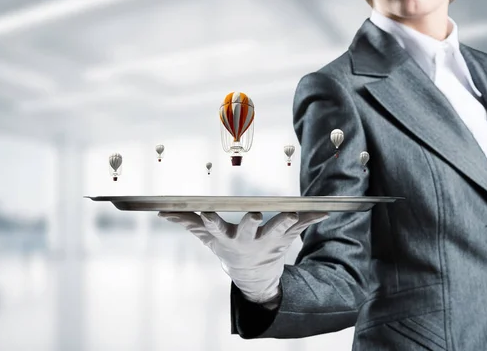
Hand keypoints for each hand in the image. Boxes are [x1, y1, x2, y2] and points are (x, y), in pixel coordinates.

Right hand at [157, 211, 328, 302]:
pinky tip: (324, 210)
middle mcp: (250, 240)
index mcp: (229, 238)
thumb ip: (187, 223)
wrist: (253, 276)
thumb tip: (162, 213)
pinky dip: (313, 218)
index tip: (205, 210)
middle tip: (253, 213)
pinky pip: (302, 227)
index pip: (216, 228)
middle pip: (249, 230)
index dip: (210, 220)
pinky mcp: (286, 237)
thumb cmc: (228, 248)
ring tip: (295, 213)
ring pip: (279, 229)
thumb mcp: (208, 238)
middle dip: (250, 223)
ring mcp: (270, 240)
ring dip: (286, 221)